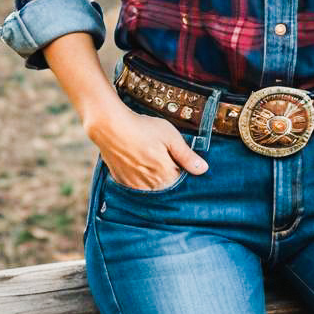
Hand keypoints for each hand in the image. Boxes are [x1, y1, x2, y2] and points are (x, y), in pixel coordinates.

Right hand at [88, 104, 208, 190]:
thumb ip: (187, 156)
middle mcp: (150, 186)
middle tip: (161, 153)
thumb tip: (203, 169)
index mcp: (165, 176)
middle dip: (168, 172)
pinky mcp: (122, 181)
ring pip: (151, 186)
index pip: (181, 180)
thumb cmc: (142, 128)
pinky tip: (137, 161)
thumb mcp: (170, 136)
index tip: (177, 156)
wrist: (110, 126)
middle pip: (166, 185)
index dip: (181, 167)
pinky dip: (140, 176)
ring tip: (148, 155)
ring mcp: (134, 185)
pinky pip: (136, 185)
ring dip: (154, 175)